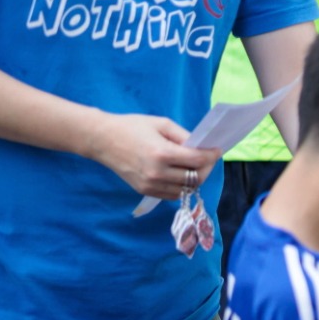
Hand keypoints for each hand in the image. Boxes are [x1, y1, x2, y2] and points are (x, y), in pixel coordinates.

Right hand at [83, 111, 218, 199]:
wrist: (101, 140)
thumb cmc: (132, 127)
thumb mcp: (161, 124)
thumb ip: (184, 137)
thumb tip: (203, 148)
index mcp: (162, 153)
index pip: (198, 161)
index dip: (211, 156)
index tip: (217, 150)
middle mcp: (157, 173)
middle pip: (195, 178)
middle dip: (206, 168)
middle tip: (207, 159)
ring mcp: (151, 184)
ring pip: (186, 189)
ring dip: (195, 179)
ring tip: (194, 167)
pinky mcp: (145, 191)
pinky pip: (173, 194)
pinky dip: (182, 186)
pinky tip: (180, 174)